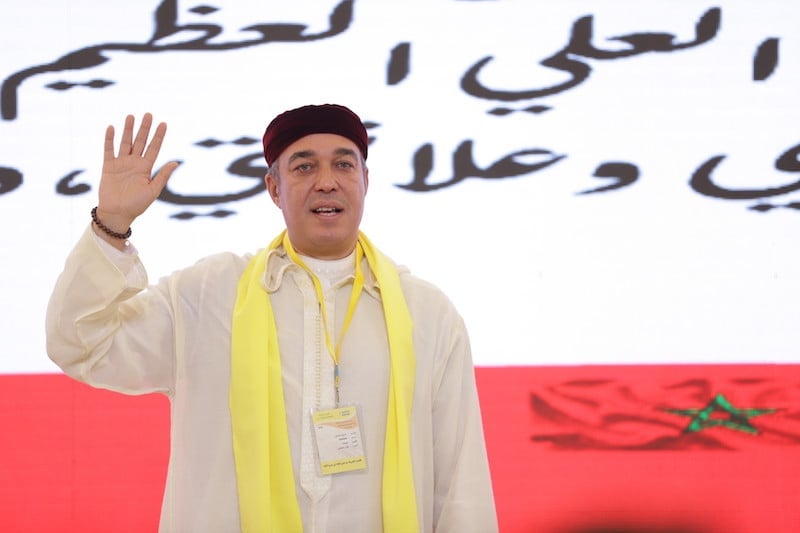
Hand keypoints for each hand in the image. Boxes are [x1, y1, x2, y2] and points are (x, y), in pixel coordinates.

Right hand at [95, 113, 178, 233]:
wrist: (117, 213)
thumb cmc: (137, 205)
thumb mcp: (153, 190)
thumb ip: (163, 176)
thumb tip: (176, 162)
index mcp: (146, 168)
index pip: (154, 148)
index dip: (159, 136)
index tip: (164, 123)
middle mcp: (134, 163)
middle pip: (140, 141)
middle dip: (144, 128)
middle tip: (148, 114)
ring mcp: (121, 163)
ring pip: (125, 142)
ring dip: (128, 130)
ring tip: (131, 116)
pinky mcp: (108, 166)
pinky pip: (108, 150)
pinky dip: (109, 139)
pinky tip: (111, 128)